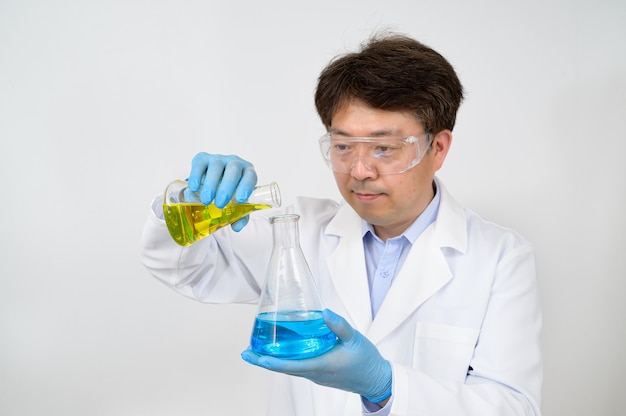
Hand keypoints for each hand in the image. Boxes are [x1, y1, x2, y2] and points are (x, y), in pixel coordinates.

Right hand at [188, 153, 256, 230]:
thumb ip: (240, 215)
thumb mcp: (237, 204)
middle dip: (227, 187)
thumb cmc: (230, 193)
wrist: (214, 183)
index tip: (241, 199)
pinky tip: (194, 188)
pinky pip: (200, 163)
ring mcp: (219, 159)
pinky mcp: (203, 158)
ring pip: (216, 166)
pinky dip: (196, 175)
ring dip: (211, 184)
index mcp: (247, 172)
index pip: (250, 176)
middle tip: (220, 204)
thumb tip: (237, 227)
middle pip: (233, 170)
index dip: (247, 186)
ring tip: (207, 200)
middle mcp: (235, 162)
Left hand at [241, 309, 391, 402]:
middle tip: (246, 352)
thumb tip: (324, 312)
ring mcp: (316, 375)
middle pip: (283, 368)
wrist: (376, 379)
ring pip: (289, 368)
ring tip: (258, 350)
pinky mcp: (319, 373)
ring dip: (272, 361)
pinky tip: (282, 351)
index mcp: (321, 365)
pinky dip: (285, 360)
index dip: (268, 361)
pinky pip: (297, 367)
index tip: (253, 356)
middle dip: (263, 361)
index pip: (288, 365)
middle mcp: (315, 373)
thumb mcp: (355, 338)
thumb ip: (339, 325)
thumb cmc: (366, 360)